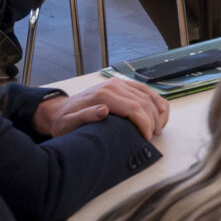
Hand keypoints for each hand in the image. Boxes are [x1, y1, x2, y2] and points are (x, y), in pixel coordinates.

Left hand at [35, 77, 168, 140]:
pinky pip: (145, 90)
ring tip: (159, 127)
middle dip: (153, 119)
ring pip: (147, 94)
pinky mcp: (122, 84)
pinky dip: (156, 100)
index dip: (144, 123)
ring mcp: (119, 83)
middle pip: (143, 101)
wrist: (59, 109)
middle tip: (154, 136)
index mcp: (103, 95)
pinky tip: (161, 111)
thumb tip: (104, 111)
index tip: (147, 137)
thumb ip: (85, 116)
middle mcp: (114, 86)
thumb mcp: (68, 123)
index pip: (133, 107)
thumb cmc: (64, 120)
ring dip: (157, 111)